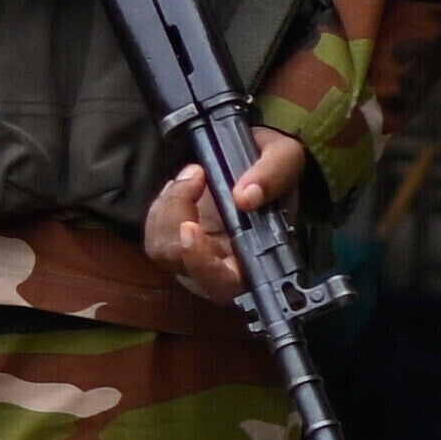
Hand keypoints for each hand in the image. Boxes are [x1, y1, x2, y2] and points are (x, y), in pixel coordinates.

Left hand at [142, 130, 307, 299]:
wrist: (256, 159)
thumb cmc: (273, 167)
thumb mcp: (285, 156)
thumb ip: (274, 175)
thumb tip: (246, 198)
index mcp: (256, 261)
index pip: (226, 283)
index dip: (202, 264)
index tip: (191, 228)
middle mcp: (222, 266)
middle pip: (182, 264)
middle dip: (176, 219)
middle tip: (195, 177)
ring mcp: (195, 256)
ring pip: (162, 248)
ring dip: (169, 205)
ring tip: (195, 174)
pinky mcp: (176, 242)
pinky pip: (155, 233)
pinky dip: (162, 204)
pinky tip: (182, 184)